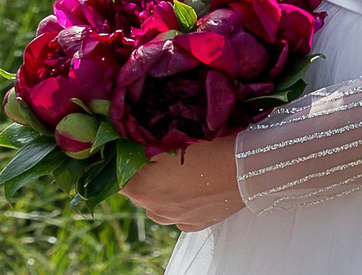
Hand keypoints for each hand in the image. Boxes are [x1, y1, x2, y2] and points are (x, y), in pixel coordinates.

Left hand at [121, 139, 244, 230]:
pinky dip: (181, 199)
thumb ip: (139, 144)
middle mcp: (155, 209)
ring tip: (179, 168)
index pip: (115, 174)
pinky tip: (194, 184)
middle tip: (157, 151)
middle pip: (137, 189)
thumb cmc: (205, 147)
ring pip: (159, 202)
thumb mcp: (167, 138)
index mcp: (141, 188)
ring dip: (162, 187)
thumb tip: (121, 140)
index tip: (126, 144)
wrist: (247, 167)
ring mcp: (177, 220)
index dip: (119, 157)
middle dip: (142, 172)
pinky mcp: (198, 223)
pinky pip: (179, 212)